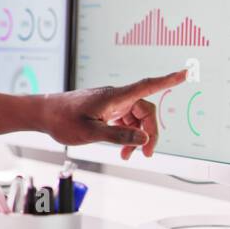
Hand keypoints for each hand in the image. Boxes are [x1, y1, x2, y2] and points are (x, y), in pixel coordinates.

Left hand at [39, 69, 189, 157]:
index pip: (147, 86)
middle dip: (150, 132)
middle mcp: (116, 97)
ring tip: (127, 156)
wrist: (43, 114)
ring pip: (136, 118)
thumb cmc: (63, 120)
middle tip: (146, 154)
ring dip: (137, 137)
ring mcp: (111, 104)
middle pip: (145, 111)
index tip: (186, 73)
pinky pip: (125, 121)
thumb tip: (143, 138)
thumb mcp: (90, 132)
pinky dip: (127, 135)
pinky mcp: (106, 110)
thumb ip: (118, 135)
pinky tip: (122, 150)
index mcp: (115, 96)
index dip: (168, 80)